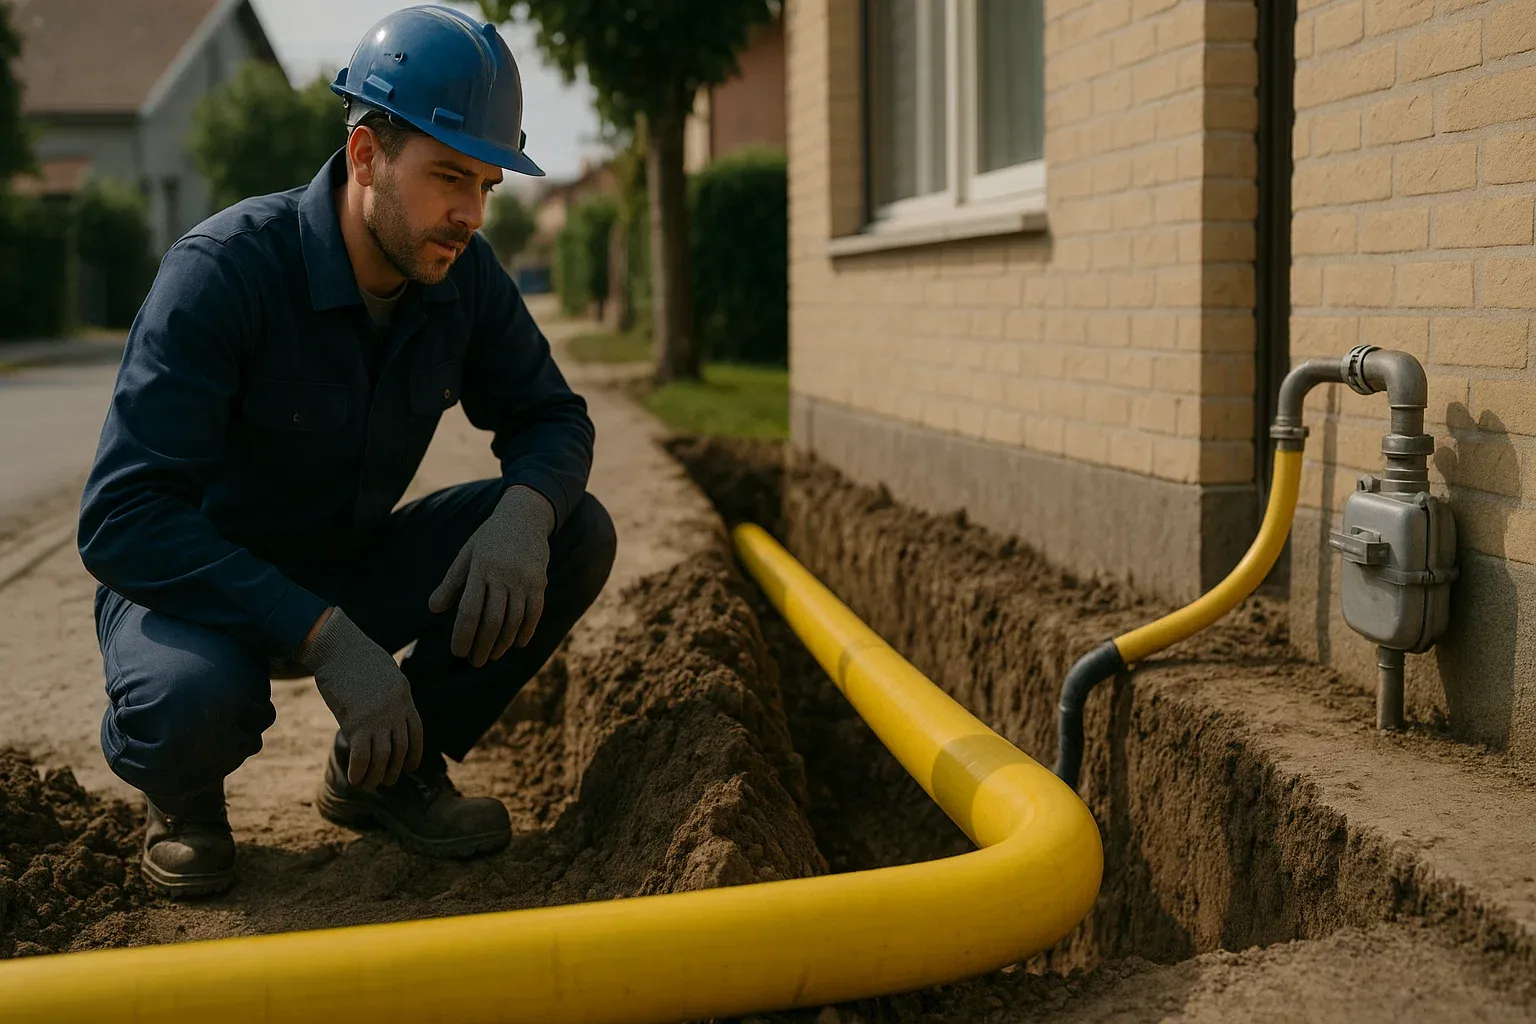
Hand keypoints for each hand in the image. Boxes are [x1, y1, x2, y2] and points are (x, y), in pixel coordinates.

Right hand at [297, 607, 423, 789]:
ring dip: (377, 776)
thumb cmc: (357, 656)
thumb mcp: (386, 673)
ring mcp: (377, 718)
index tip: (410, 767)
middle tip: (387, 781)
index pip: (417, 734)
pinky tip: (355, 779)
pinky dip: (359, 771)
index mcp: (404, 698)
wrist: (338, 647)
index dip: (414, 754)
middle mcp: (395, 711)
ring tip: (370, 785)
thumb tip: (389, 708)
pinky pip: (361, 756)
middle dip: (395, 769)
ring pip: (383, 757)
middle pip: (401, 749)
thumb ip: (391, 694)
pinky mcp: (356, 722)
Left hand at [428, 485, 554, 667]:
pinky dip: (526, 632)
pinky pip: (534, 613)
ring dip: (503, 643)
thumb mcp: (467, 554)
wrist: (525, 516)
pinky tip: (517, 644)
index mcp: (480, 569)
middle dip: (482, 645)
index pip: (469, 610)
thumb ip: (451, 583)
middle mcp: (502, 575)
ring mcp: (523, 579)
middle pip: (492, 620)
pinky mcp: (540, 581)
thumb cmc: (490, 537)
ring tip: (492, 656)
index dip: (463, 634)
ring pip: (513, 620)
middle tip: (474, 662)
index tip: (457, 652)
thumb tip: (433, 609)